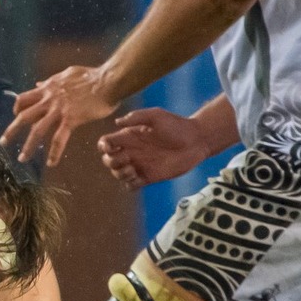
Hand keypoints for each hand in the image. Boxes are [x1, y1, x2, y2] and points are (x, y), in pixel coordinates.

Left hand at [0, 65, 116, 166]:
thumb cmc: (91, 76)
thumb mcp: (66, 74)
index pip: (24, 98)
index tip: (16, 116)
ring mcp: (59, 110)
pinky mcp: (71, 119)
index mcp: (48, 88)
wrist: (107, 80)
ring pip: (37, 130)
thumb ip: (51, 81)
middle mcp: (49, 99)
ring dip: (28, 146)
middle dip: (11, 130)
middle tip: (3, 143)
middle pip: (24, 115)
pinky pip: (59, 138)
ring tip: (22, 159)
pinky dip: (54, 152)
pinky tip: (50, 162)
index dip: (17, 108)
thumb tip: (39, 84)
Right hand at [97, 107, 212, 189]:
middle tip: (126, 158)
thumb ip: (136, 117)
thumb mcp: (156, 115)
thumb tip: (117, 122)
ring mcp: (140, 165)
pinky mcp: (149, 177)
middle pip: (108, 160)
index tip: (111, 146)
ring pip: (117, 174)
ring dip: (119, 174)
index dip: (104, 146)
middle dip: (111, 161)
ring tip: (132, 169)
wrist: (196, 140)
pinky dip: (130, 184)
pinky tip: (138, 177)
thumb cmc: (176, 125)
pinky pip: (131, 185)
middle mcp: (132, 151)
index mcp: (129, 136)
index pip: (107, 143)